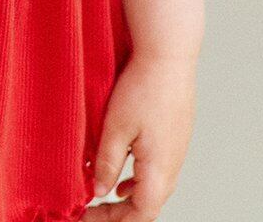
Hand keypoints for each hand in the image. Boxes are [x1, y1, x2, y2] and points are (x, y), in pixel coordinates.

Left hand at [84, 52, 196, 219]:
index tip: (87, 217)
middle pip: (147, 206)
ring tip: (102, 200)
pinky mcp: (174, 138)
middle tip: (90, 212)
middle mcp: (172, 167)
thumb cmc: (143, 88)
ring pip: (152, 189)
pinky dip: (137, 182)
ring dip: (128, 198)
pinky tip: (123, 177)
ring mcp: (176, 153)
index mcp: (159, 171)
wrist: (169, 58)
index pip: (140, 215)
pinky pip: (156, 172)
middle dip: (118, 214)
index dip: (113, 221)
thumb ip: (108, 163)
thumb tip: (100, 192)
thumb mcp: (116, 127)